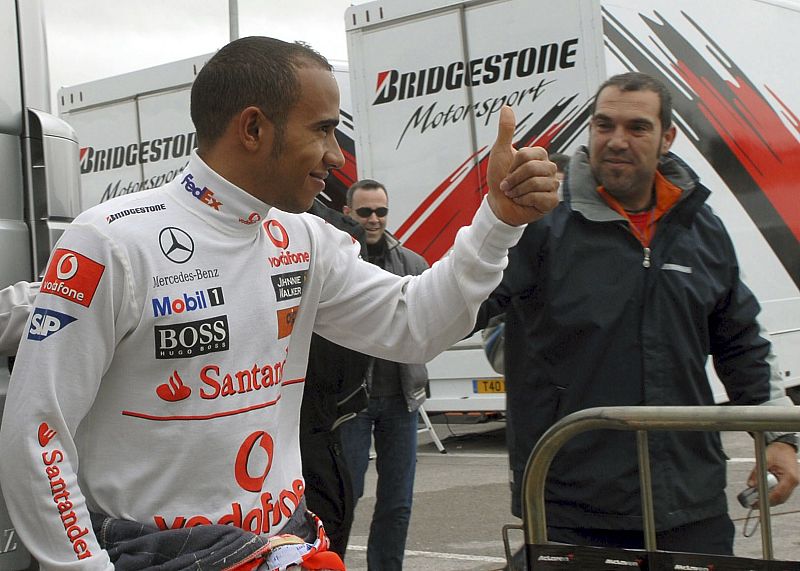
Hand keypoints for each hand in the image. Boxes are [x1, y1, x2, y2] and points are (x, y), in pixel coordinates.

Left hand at [486, 106, 558, 225]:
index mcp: (539, 156)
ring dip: (517, 191)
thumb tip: (506, 107)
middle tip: (508, 185)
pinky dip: (525, 201)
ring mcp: (552, 185)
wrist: (498, 204)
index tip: (508, 171)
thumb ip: (506, 130)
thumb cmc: (500, 178)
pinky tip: (523, 202)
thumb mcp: (500, 152)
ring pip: (535, 183)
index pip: (527, 155)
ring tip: (515, 194)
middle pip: (531, 168)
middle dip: (513, 179)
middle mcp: (549, 169)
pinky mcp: (552, 201)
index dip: (512, 165)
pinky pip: (540, 197)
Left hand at [746, 441, 798, 506]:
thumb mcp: (764, 460)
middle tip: (754, 503)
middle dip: (767, 502)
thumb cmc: (777, 451)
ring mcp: (793, 483)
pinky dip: (772, 494)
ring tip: (757, 499)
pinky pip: (781, 493)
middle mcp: (793, 482)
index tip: (756, 502)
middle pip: (780, 498)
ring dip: (770, 499)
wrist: (784, 446)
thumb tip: (751, 485)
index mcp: (790, 477)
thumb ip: (757, 473)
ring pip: (781, 497)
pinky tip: (764, 493)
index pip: (778, 494)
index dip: (766, 500)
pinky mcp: (789, 483)